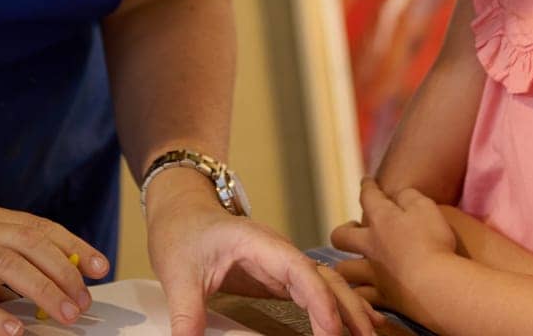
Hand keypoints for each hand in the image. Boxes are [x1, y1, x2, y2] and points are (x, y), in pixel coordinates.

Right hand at [0, 198, 107, 335]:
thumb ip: (0, 262)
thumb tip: (44, 286)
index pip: (41, 228)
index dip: (73, 246)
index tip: (99, 266)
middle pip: (31, 244)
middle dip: (64, 272)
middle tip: (84, 300)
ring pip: (6, 265)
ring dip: (40, 289)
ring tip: (64, 315)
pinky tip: (13, 332)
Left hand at [146, 169, 378, 335]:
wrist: (182, 209)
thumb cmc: (182, 230)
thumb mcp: (177, 274)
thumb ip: (187, 313)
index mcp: (258, 244)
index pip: (299, 271)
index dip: (319, 301)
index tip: (332, 331)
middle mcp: (278, 252)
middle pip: (324, 278)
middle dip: (349, 308)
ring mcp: (281, 263)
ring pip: (326, 284)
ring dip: (349, 308)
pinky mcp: (279, 276)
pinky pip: (315, 291)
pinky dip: (337, 306)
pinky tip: (354, 323)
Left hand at [329, 179, 457, 325]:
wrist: (435, 285)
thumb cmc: (432, 241)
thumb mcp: (425, 207)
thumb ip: (409, 196)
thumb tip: (398, 195)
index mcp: (382, 220)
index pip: (368, 197)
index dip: (367, 187)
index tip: (367, 182)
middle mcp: (371, 246)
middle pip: (341, 236)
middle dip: (344, 230)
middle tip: (354, 229)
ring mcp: (374, 274)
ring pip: (344, 270)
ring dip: (346, 266)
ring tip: (353, 265)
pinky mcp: (382, 299)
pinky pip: (362, 298)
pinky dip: (360, 296)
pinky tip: (362, 296)